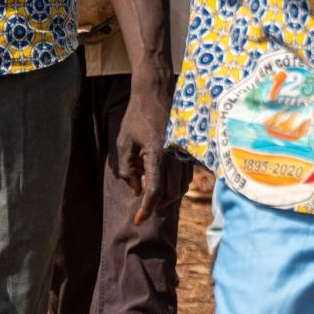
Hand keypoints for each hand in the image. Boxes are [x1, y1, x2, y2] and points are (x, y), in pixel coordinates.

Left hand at [116, 86, 174, 223]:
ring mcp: (185, 152)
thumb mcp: (123, 142)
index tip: (138, 220)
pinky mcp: (190, 150)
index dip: (146, 209)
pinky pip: (187, 176)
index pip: (154, 191)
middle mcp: (175, 156)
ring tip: (151, 194)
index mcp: (157, 154)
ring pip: (181, 187)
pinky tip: (163, 181)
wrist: (157, 92)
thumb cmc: (136, 117)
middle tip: (142, 206)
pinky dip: (175, 185)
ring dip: (166, 196)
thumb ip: (128, 170)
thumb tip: (137, 190)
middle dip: (156, 204)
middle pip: (170, 193)